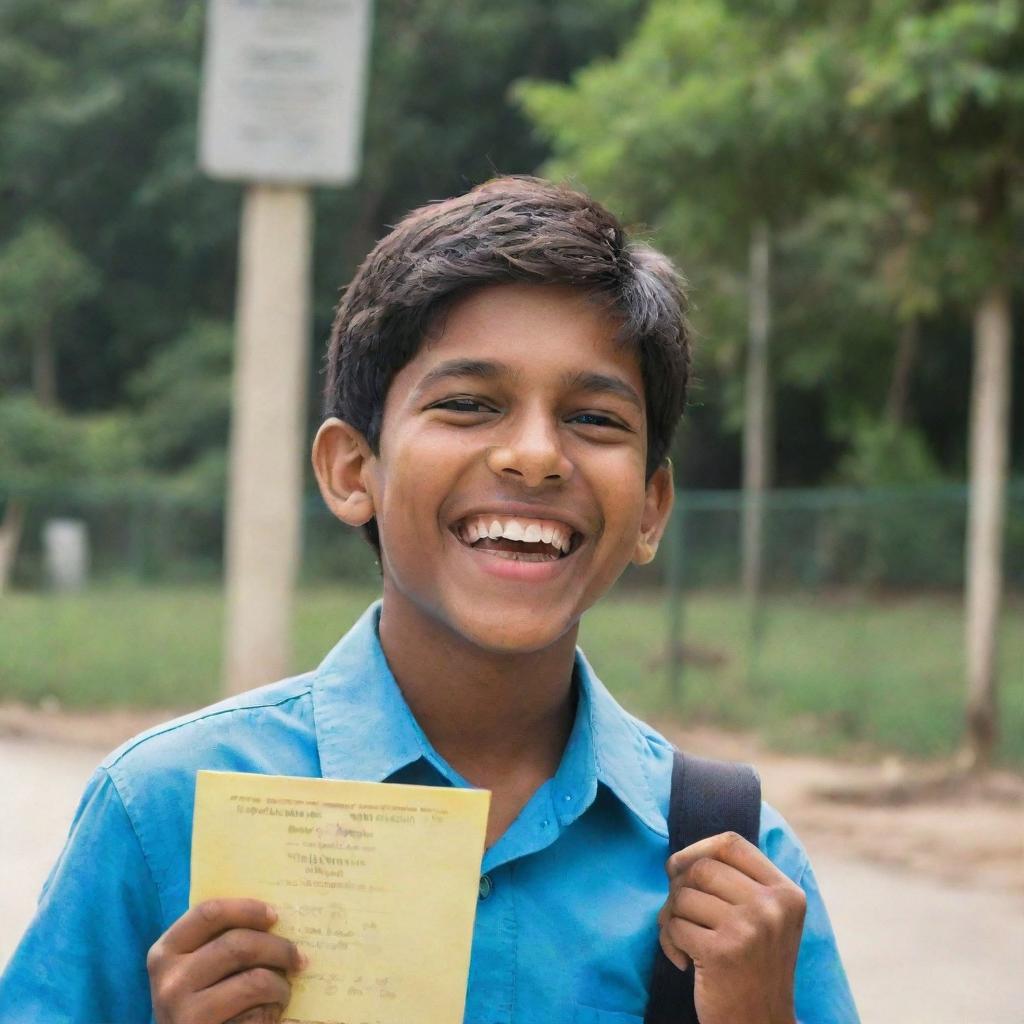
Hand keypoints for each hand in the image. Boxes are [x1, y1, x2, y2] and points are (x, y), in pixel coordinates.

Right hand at [148, 898, 306, 1023]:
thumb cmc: (196, 999)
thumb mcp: (194, 967)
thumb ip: (217, 941)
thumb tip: (272, 917)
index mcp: (165, 952)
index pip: (209, 913)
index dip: (247, 909)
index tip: (275, 916)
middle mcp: (170, 981)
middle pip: (239, 945)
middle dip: (278, 948)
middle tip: (298, 957)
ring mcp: (186, 1014)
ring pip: (254, 982)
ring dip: (280, 985)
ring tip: (284, 989)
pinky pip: (256, 1016)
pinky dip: (271, 1012)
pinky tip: (270, 1012)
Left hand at [657, 831, 805, 1023]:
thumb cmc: (752, 968)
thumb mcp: (764, 919)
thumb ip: (735, 883)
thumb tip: (675, 861)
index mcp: (786, 892)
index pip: (731, 844)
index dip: (698, 850)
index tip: (681, 869)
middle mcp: (772, 906)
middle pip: (702, 868)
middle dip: (680, 889)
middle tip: (682, 915)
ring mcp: (749, 928)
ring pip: (682, 896)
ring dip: (672, 919)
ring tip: (686, 942)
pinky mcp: (722, 952)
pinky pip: (673, 926)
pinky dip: (669, 942)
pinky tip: (685, 962)